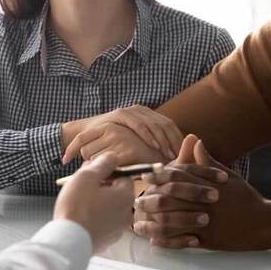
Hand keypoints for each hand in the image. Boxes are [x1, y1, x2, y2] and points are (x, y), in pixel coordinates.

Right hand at [54, 153, 133, 252]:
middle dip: (101, 187)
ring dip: (97, 202)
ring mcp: (118, 229)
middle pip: (116, 192)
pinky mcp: (107, 240)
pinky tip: (80, 217)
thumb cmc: (77, 206)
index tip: (91, 174)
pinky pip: (103, 223)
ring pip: (109, 207)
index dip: (107, 172)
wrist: (68, 240)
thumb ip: (102, 163)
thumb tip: (112, 157)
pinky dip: (94, 218)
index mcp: (126, 195)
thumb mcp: (87, 176)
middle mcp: (127, 213)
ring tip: (78, 202)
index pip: (123, 175)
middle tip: (82, 186)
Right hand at [62, 105, 182, 163]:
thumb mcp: (133, 143)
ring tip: (170, 154)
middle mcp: (141, 110)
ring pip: (155, 123)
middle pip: (166, 123)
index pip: (170, 125)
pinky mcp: (121, 114)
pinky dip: (149, 135)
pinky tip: (155, 146)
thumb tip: (171, 159)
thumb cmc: (110, 143)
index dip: (178, 139)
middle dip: (175, 140)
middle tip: (180, 156)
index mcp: (147, 115)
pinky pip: (139, 124)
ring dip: (165, 139)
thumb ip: (148, 145)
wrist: (85, 134)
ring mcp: (131, 111)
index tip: (185, 154)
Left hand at [134, 135, 270, 250]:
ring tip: (140, 224)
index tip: (146, 177)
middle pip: (171, 198)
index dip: (160, 176)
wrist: (263, 221)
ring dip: (154, 223)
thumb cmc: (244, 197)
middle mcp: (205, 201)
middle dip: (151, 200)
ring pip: (173, 221)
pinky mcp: (209, 239)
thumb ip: (206, 161)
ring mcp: (207, 221)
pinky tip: (155, 239)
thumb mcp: (226, 175)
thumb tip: (195, 140)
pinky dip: (167, 240)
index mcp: (207, 183)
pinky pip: (183, 240)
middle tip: (137, 202)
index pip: (178, 176)